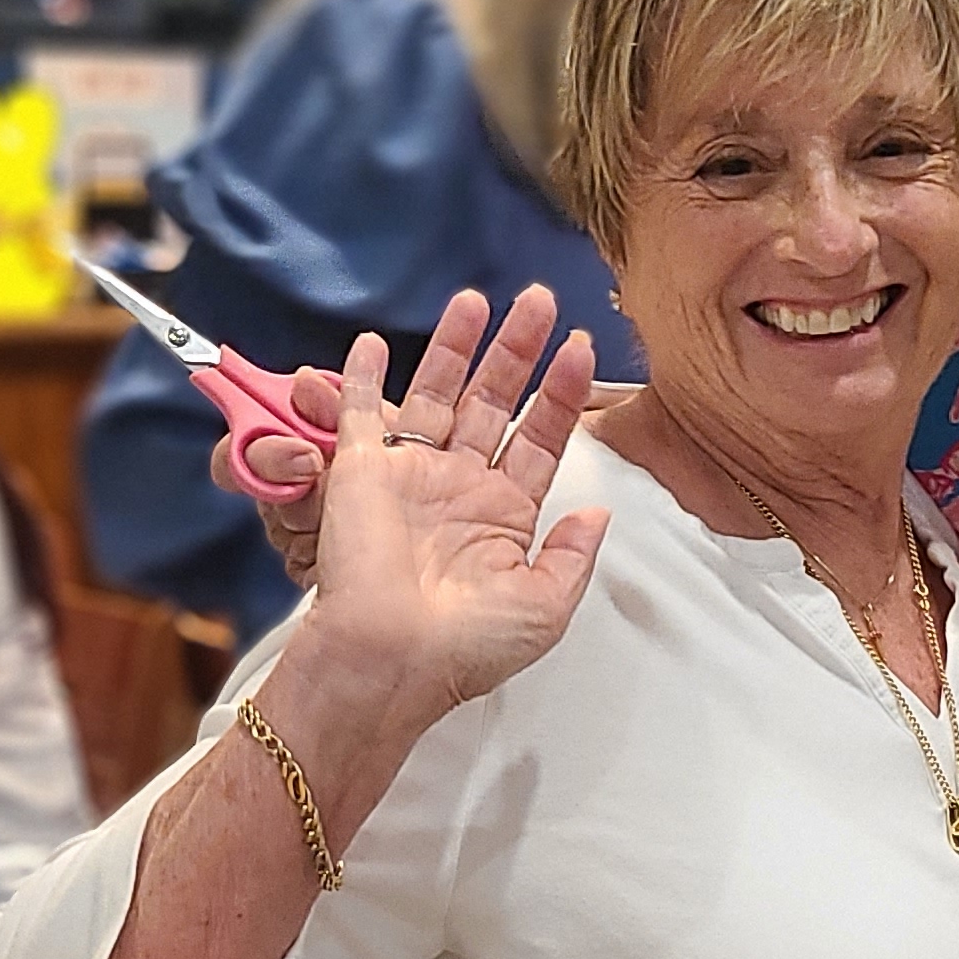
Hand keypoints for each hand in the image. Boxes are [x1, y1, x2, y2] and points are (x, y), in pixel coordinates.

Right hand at [297, 302, 606, 731]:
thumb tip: (599, 512)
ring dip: (456, 346)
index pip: (540, 438)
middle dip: (516, 350)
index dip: (561, 393)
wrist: (388, 659)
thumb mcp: (545, 609)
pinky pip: (360, 414)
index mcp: (503, 517)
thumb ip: (574, 556)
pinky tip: (371, 342)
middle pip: (493, 401)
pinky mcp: (359, 472)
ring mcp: (409, 476)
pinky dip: (360, 377)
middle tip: (538, 300)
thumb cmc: (463, 648)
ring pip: (436, 393)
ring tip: (478, 299)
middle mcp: (458, 488)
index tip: (581, 348)